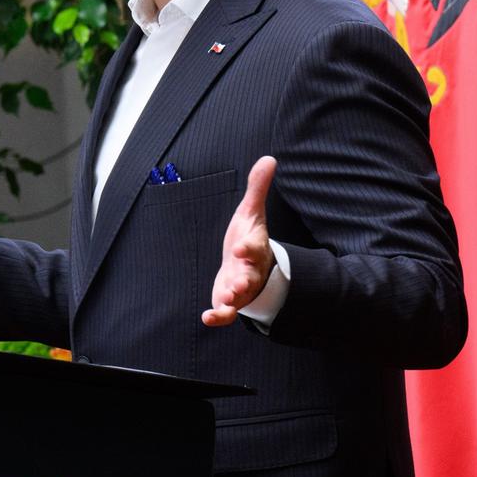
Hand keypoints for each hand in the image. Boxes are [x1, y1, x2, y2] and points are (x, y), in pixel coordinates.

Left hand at [203, 156, 277, 327]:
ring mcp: (240, 288)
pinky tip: (207, 318)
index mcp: (253, 247)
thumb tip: (269, 158)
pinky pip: (226, 313)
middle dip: (243, 278)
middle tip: (235, 284)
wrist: (250, 267)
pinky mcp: (229, 301)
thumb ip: (258, 188)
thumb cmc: (250, 237)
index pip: (253, 246)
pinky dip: (218, 317)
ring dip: (233, 298)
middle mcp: (249, 270)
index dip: (248, 247)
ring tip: (226, 299)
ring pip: (240, 296)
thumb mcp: (251, 212)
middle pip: (249, 275)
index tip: (241, 246)